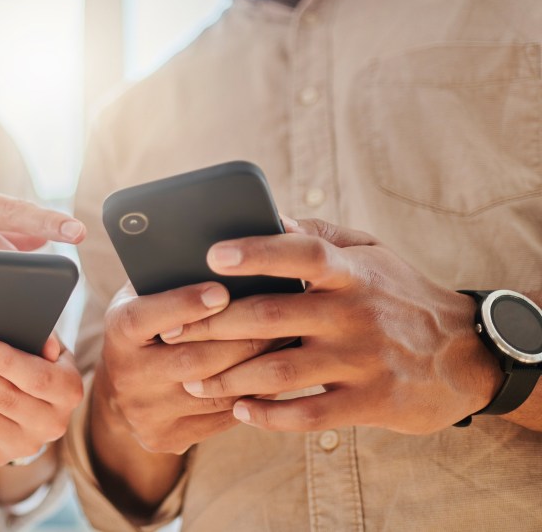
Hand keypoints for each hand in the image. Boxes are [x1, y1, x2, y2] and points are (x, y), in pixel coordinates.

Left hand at [0, 334, 82, 466]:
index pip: (37, 377)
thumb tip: (39, 337)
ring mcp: (24, 445)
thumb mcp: (45, 344)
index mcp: (68, 390)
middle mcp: (52, 423)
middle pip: (3, 398)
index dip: (4, 361)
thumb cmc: (34, 361)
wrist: (35, 405)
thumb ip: (40, 335)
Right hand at [92, 281, 273, 454]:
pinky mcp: (164, 437)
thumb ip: (171, 277)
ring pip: (213, 392)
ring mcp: (144, 411)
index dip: (183, 304)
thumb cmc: (149, 325)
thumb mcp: (145, 295)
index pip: (144, 317)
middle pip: (191, 360)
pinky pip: (220, 418)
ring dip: (257, 368)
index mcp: (117, 332)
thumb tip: (226, 253)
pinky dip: (253, 396)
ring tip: (289, 342)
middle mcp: (126, 375)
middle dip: (242, 337)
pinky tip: (276, 375)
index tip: (222, 291)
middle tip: (282, 315)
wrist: (121, 390)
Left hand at [172, 218, 501, 433]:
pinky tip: (238, 411)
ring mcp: (360, 360)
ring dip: (226, 377)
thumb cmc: (401, 296)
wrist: (465, 355)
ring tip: (191, 379)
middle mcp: (353, 313)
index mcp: (351, 272)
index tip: (212, 255)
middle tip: (171, 332)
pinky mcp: (368, 402)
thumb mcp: (373, 254)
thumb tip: (273, 221)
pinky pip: (305, 414)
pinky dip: (266, 416)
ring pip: (276, 371)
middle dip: (212, 325)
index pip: (300, 253)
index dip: (256, 252)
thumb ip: (322, 237)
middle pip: (268, 317)